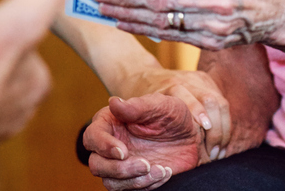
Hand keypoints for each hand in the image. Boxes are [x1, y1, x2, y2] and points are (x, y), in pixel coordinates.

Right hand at [83, 94, 203, 190]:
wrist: (192, 137)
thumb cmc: (173, 116)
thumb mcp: (160, 106)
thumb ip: (137, 106)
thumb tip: (113, 102)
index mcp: (110, 123)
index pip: (92, 136)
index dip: (103, 146)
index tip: (123, 151)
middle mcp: (110, 145)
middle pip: (96, 164)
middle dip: (119, 169)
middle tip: (146, 164)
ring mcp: (120, 164)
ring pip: (110, 182)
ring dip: (134, 180)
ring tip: (160, 170)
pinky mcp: (132, 179)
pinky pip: (129, 189)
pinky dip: (147, 185)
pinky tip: (165, 172)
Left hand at [116, 68, 231, 158]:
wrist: (143, 78)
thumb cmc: (140, 99)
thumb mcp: (135, 105)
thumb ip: (131, 107)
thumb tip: (115, 104)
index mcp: (173, 85)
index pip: (195, 98)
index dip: (201, 115)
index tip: (204, 133)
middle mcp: (190, 80)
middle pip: (214, 101)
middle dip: (217, 129)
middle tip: (212, 153)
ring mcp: (201, 81)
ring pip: (222, 104)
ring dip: (223, 130)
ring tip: (216, 153)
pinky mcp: (208, 84)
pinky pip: (223, 104)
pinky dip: (224, 126)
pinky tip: (218, 145)